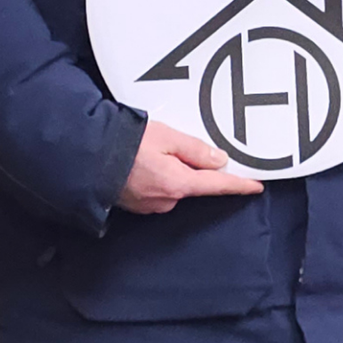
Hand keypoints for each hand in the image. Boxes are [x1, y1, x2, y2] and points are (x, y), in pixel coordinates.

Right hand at [116, 119, 263, 213]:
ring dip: (172, 172)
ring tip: (153, 150)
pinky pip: (157, 190)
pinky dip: (157, 178)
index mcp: (178, 184)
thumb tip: (219, 160)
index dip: (238, 185)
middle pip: (193, 185)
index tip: (256, 187)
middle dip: (192, 168)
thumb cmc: (125, 143)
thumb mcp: (167, 137)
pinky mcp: (136, 205)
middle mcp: (166, 201)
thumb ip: (196, 150)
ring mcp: (149, 206)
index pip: (216, 185)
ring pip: (174, 187)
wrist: (86, 157)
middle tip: (175, 146)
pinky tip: (143, 163)